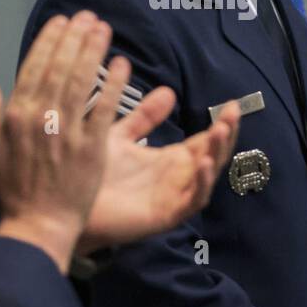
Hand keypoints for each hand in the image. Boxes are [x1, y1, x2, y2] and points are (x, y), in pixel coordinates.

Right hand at [0, 12, 118, 272]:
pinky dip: (113, 83)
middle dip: (74, 36)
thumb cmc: (13, 193)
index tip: (61, 22)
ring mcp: (66, 131)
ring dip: (93, 50)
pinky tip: (121, 63)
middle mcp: (39, 117)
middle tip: (87, 16)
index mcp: (14, 116)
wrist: (38, 227)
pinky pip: (104, 107)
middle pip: (59, 66)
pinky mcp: (91, 146)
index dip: (48, 41)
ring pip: (80, 80)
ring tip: (103, 28)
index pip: (32, 67)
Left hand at [77, 95, 240, 254]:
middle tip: (233, 112)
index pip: (205, 140)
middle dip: (225, 133)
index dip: (221, 123)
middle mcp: (179, 178)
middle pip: (213, 154)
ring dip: (217, 154)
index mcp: (172, 160)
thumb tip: (168, 91)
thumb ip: (144, 117)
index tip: (233, 103)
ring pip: (208, 176)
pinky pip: (193, 201)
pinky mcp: (167, 215)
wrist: (73, 207)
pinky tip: (204, 164)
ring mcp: (176, 197)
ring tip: (221, 130)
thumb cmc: (97, 175)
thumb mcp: (122, 137)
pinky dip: (202, 184)